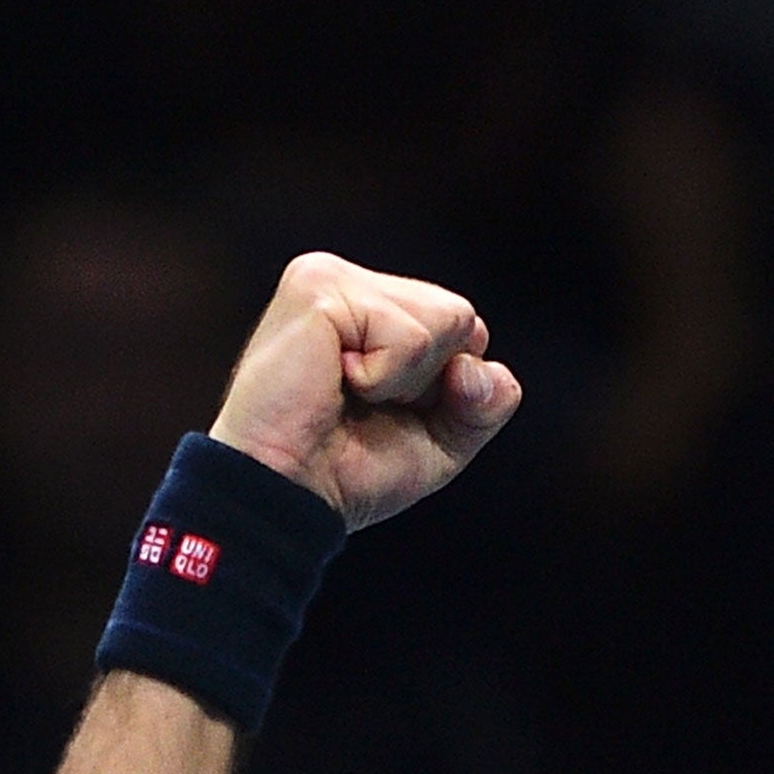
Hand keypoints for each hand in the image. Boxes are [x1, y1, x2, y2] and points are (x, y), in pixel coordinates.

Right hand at [209, 253, 521, 530]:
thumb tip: (479, 368)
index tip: (388, 412)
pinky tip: (335, 384)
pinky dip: (386, 378)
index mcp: (373, 308)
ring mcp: (330, 277)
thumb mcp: (440, 442)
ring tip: (347, 392)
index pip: (463, 326)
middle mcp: (350, 283)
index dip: (449, 387)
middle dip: (431, 381)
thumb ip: (485, 404)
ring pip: (447, 318)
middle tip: (365, 404)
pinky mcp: (318, 288)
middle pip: (461, 317)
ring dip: (408, 380)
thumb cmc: (347, 471)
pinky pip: (410, 335)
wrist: (289, 496)